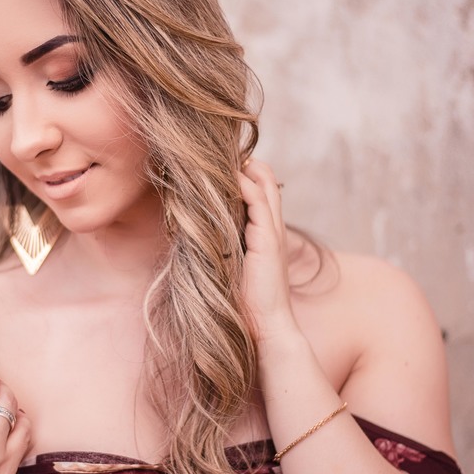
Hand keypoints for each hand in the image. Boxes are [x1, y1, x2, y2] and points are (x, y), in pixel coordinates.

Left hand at [239, 159, 299, 337]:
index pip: (261, 194)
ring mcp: (273, 234)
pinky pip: (259, 204)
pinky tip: (234, 174)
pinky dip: (248, 187)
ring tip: (227, 150)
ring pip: (264, 188)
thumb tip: (200, 237)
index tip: (224, 160)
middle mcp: (273, 230)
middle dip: (248, 164)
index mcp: (265, 235)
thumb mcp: (234, 268)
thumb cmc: (248, 304)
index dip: (247, 175)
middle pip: (267, 184)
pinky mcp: (268, 241)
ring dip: (247, 168)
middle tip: (226, 146)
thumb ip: (226, 249)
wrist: (267, 327)